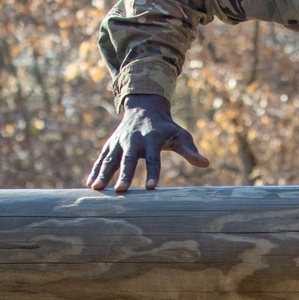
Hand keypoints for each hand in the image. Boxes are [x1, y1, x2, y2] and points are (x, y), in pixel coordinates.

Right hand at [86, 95, 209, 192]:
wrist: (144, 109)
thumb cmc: (166, 128)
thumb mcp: (180, 135)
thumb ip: (190, 150)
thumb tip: (206, 163)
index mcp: (151, 139)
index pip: (153, 158)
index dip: (153, 173)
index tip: (151, 188)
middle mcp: (133, 140)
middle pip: (128, 160)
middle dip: (124, 175)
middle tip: (120, 190)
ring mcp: (119, 142)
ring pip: (110, 159)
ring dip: (103, 174)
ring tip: (96, 189)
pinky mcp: (110, 145)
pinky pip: (101, 159)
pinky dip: (95, 170)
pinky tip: (90, 185)